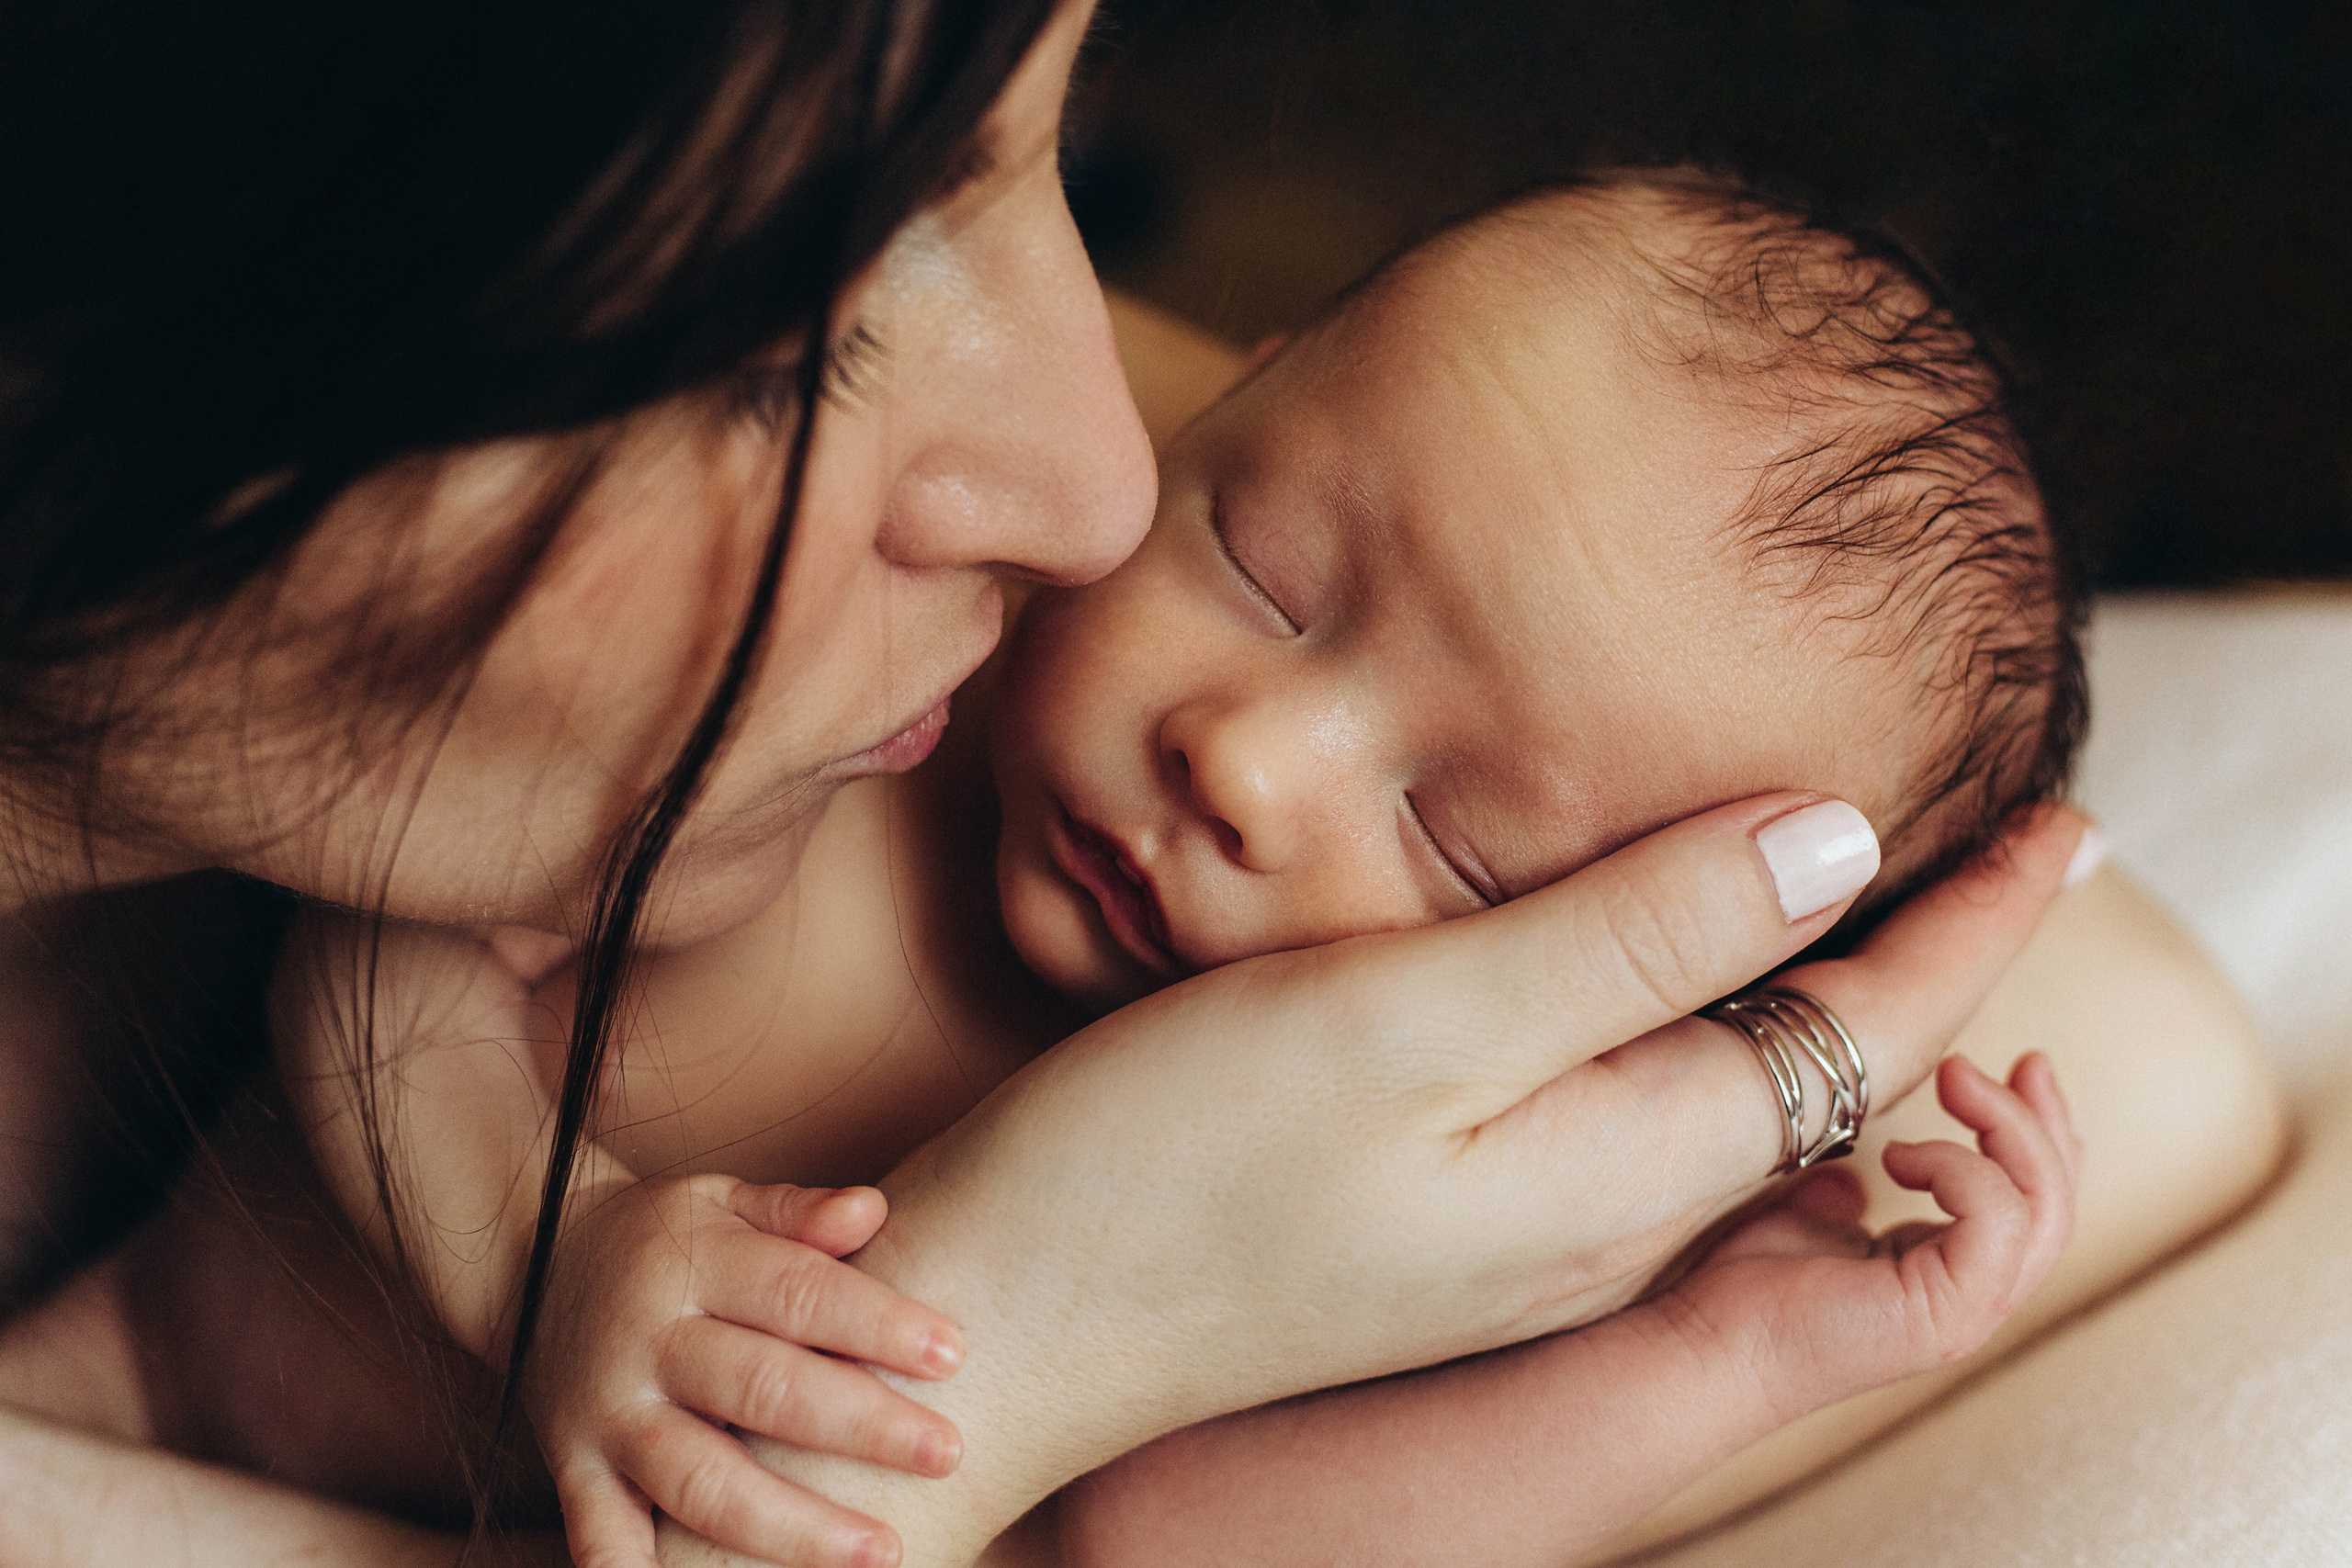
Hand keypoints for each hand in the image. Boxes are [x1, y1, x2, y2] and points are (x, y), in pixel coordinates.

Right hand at [527, 1175, 964, 1567]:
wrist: (528, 1258)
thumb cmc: (664, 1237)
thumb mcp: (721, 1200)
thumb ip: (795, 1210)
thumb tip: (872, 1209)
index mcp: (695, 1263)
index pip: (797, 1292)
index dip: (877, 1323)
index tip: (955, 1354)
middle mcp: (649, 1342)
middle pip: (762, 1389)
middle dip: (861, 1425)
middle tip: (947, 1453)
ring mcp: (609, 1415)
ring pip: (700, 1482)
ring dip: (792, 1526)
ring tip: (881, 1552)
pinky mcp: (574, 1470)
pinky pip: (601, 1538)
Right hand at [676, 797, 2090, 1566]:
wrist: (1008, 1313)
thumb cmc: (1176, 1167)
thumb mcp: (1413, 1023)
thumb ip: (1627, 937)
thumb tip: (1836, 838)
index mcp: (1621, 1162)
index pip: (1869, 1034)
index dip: (1979, 921)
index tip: (2067, 815)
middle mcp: (1599, 1208)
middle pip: (1815, 1070)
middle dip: (1921, 955)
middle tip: (1996, 829)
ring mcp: (1517, 1220)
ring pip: (1719, 1080)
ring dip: (1806, 979)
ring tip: (1856, 869)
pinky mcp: (1440, 1207)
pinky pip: (1616, 1092)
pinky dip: (1681, 1005)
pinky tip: (1645, 943)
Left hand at [1646, 1051, 2079, 1416]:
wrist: (1710, 1346)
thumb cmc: (1748, 1288)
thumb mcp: (1811, 1220)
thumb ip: (1849, 1194)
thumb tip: (1860, 1168)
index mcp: (1951, 1276)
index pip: (2033, 1207)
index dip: (2041, 1135)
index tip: (2020, 1068)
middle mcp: (1974, 1299)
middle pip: (2054, 1205)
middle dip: (2044, 1122)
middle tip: (2021, 1060)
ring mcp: (1967, 1312)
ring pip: (2041, 1209)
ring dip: (2008, 1127)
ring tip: (1956, 1078)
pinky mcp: (1947, 1313)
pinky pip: (1995, 1217)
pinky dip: (1957, 1165)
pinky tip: (1897, 1154)